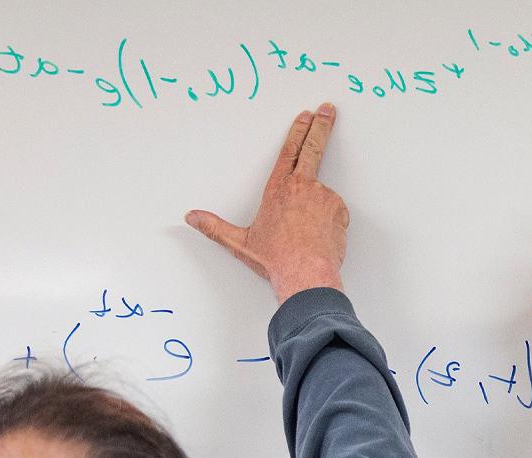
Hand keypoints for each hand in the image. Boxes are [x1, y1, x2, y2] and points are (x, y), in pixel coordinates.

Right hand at [186, 103, 349, 301]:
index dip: (297, 131)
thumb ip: (215, 227)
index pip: (288, 151)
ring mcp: (323, 196)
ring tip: (310, 233)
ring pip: (324, 196)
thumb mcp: (240, 242)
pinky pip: (336, 213)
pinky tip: (320, 237)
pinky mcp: (339, 209)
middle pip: (313, 147)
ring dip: (320, 209)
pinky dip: (331, 222)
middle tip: (328, 109)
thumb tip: (192, 218)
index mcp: (277, 189)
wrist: (305, 274)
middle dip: (321, 125)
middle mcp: (301, 186)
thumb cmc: (276, 259)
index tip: (305, 116)